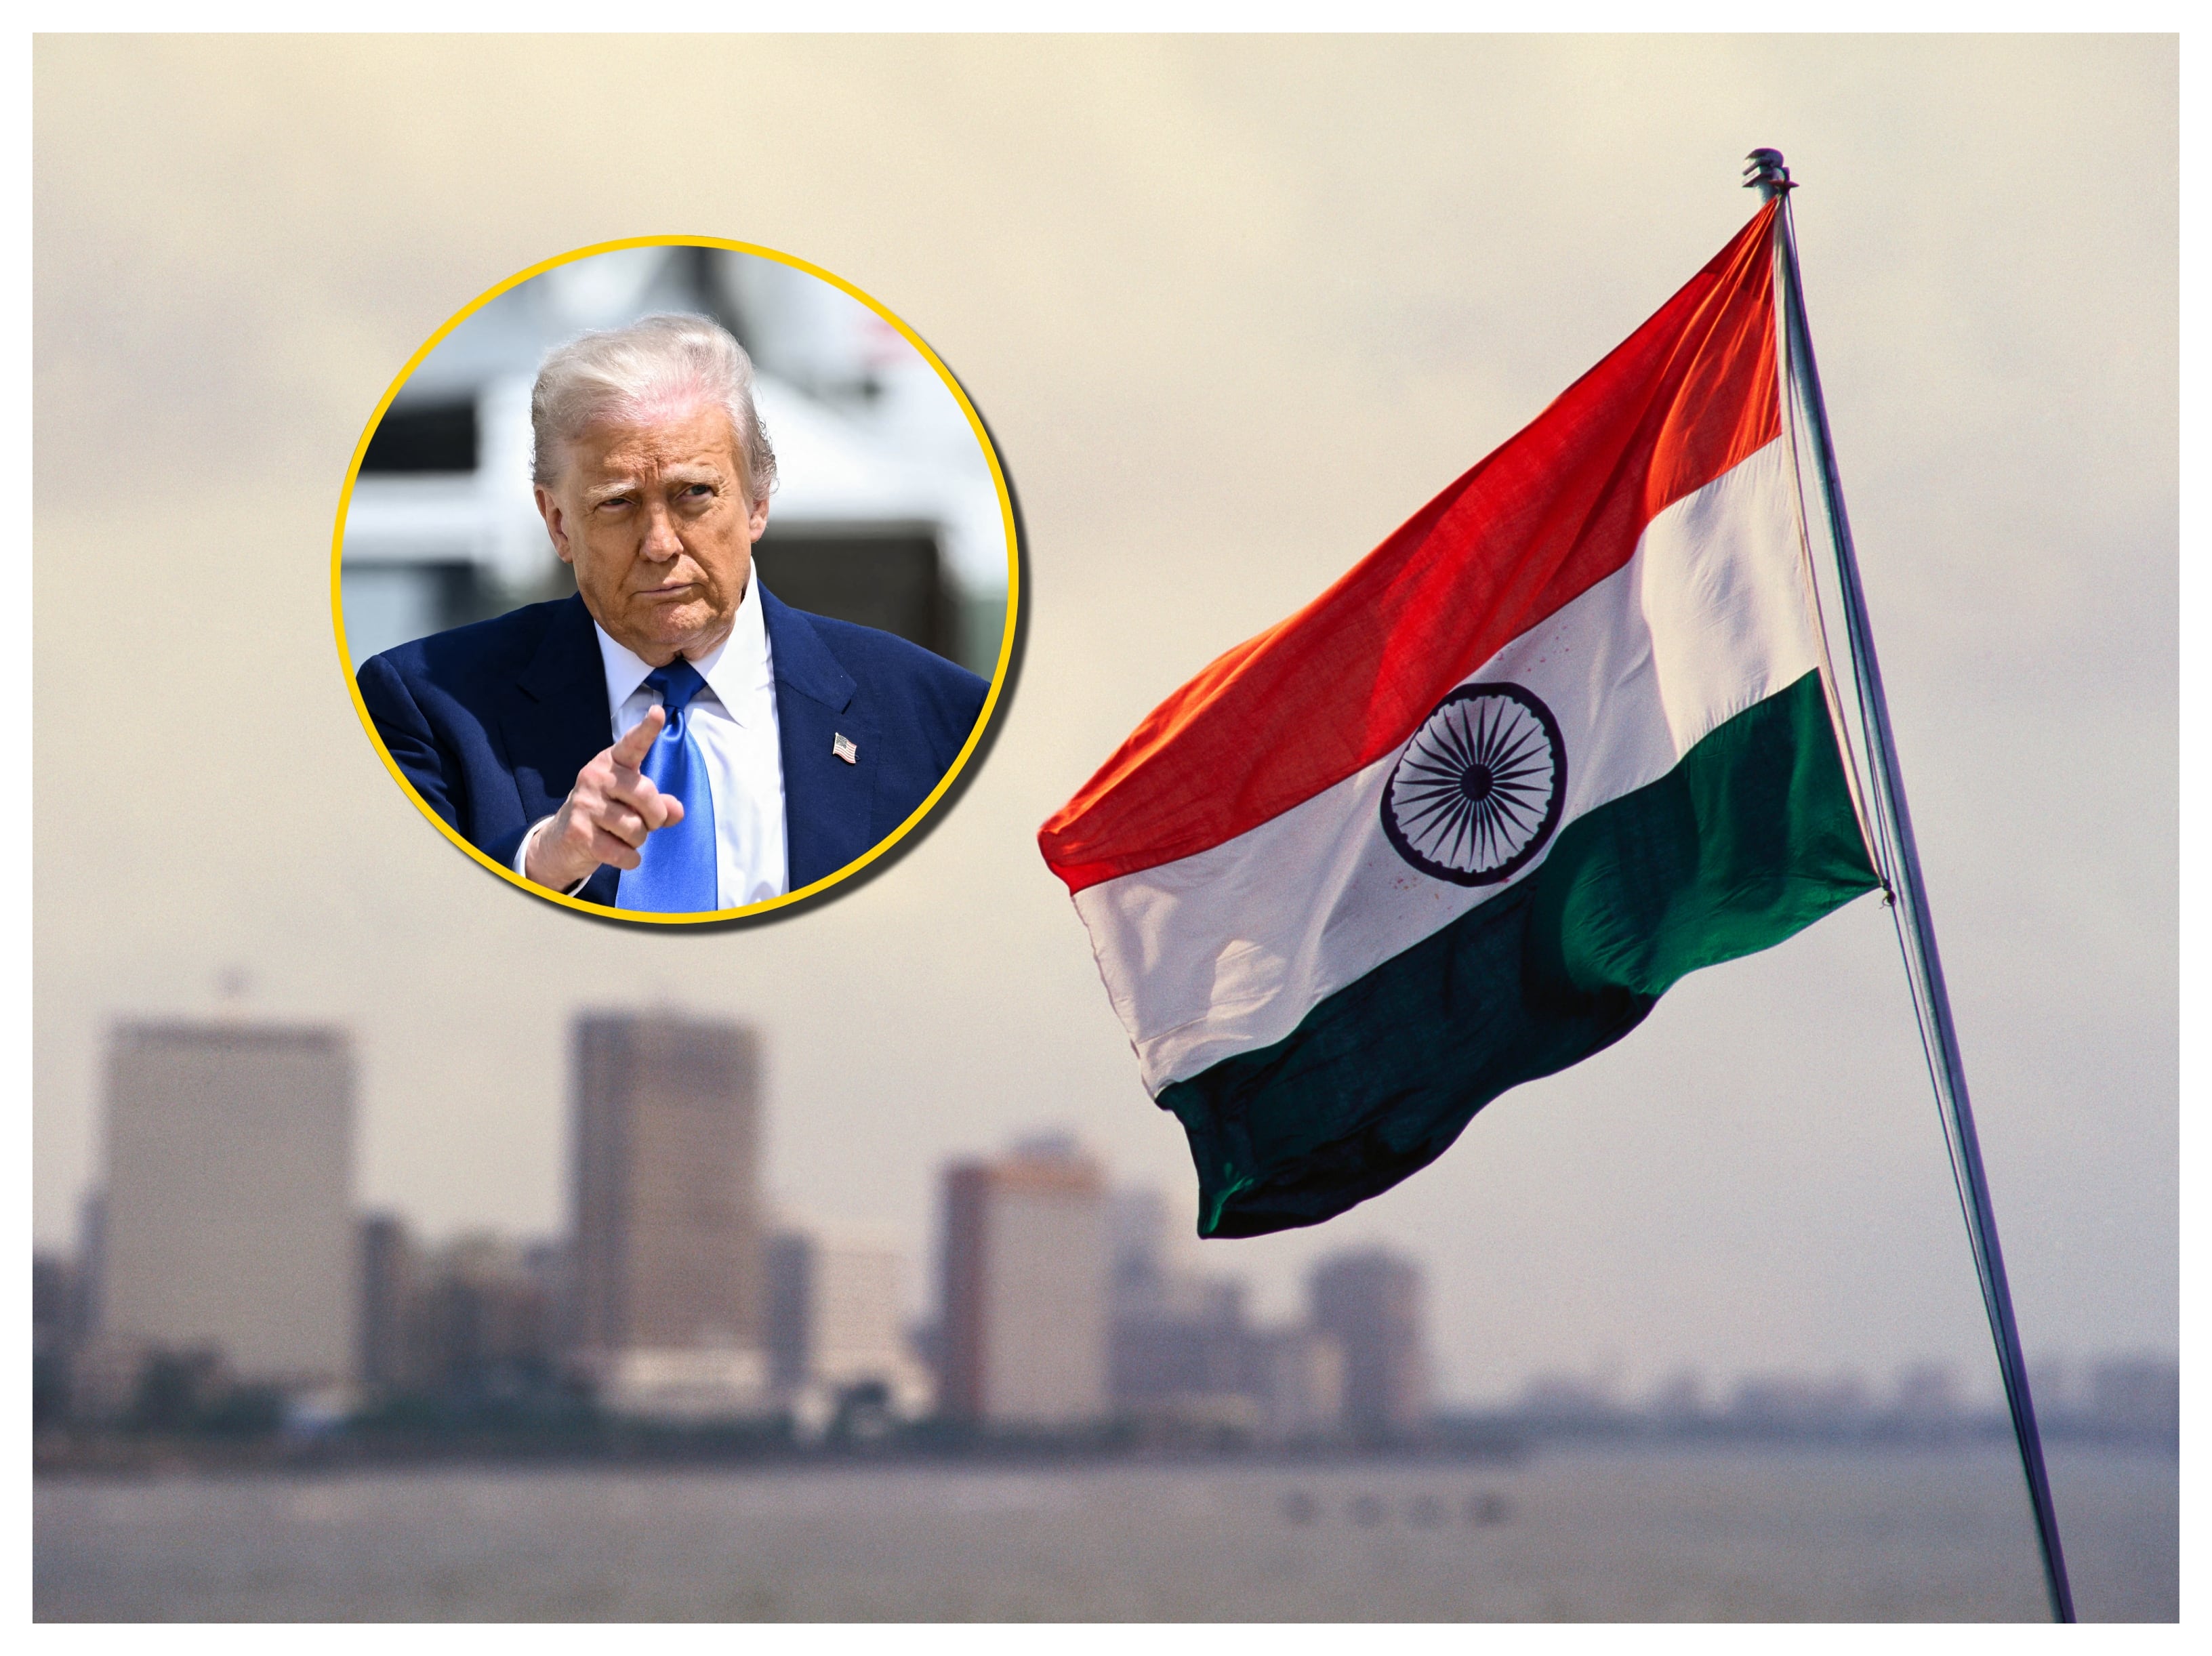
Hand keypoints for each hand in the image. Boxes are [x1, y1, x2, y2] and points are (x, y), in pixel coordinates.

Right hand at [523, 707, 686, 890]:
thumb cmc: (606, 814)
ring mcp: (585, 804)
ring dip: (638, 840)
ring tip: (623, 837)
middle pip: (645, 795)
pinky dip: (629, 859)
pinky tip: (620, 855)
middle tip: (647, 824)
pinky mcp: (579, 832)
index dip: (647, 729)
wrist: (562, 841)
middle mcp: (595, 777)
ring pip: (636, 828)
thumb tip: (677, 811)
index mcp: (611, 763)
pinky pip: (623, 852)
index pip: (632, 744)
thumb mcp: (632, 804)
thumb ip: (659, 804)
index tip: (659, 712)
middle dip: (655, 817)